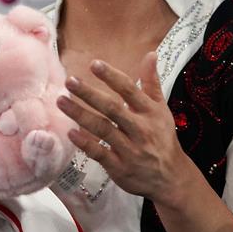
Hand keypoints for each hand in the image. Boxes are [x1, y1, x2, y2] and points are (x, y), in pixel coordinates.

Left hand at [58, 52, 195, 206]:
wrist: (171, 177)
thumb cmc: (163, 138)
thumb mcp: (161, 109)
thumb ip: (152, 82)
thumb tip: (150, 54)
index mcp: (150, 112)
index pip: (130, 90)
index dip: (111, 77)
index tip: (94, 64)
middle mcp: (140, 129)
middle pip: (112, 108)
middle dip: (90, 94)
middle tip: (70, 81)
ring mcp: (129, 149)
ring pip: (102, 129)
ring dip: (80, 114)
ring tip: (61, 101)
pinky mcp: (119, 167)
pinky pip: (99, 153)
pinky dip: (85, 143)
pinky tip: (70, 131)